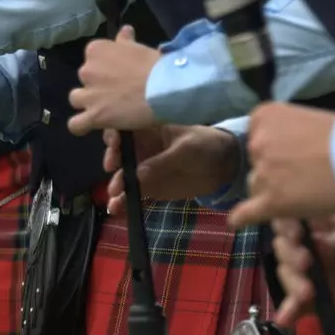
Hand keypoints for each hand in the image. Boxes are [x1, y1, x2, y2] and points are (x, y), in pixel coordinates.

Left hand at [69, 26, 159, 133]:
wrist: (165, 88)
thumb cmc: (155, 66)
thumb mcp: (139, 48)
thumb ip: (126, 41)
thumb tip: (125, 30)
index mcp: (96, 50)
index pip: (92, 57)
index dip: (104, 66)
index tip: (119, 72)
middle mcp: (87, 70)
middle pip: (85, 78)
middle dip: (97, 84)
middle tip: (117, 91)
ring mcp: (89, 94)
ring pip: (76, 99)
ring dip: (88, 103)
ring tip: (105, 108)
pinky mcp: (94, 116)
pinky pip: (75, 124)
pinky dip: (81, 126)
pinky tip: (91, 125)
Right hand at [101, 124, 238, 216]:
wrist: (223, 166)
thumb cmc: (205, 146)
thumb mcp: (186, 149)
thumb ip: (163, 161)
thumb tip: (138, 175)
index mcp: (149, 128)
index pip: (124, 126)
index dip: (114, 133)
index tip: (113, 144)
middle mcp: (141, 146)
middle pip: (117, 150)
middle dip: (112, 159)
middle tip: (112, 167)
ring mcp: (143, 168)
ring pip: (121, 174)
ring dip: (115, 184)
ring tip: (115, 193)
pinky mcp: (148, 187)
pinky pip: (131, 193)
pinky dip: (122, 201)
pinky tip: (116, 208)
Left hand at [228, 105, 334, 227]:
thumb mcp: (310, 119)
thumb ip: (291, 132)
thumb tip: (287, 149)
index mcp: (265, 116)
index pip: (257, 136)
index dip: (275, 147)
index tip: (294, 153)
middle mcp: (257, 142)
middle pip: (256, 162)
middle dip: (273, 169)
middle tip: (301, 175)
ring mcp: (262, 173)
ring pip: (256, 187)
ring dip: (271, 192)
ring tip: (298, 196)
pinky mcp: (270, 202)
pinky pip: (245, 214)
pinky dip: (242, 219)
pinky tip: (240, 222)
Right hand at [268, 215, 334, 328]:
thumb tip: (318, 242)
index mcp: (308, 225)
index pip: (287, 221)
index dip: (286, 227)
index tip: (296, 235)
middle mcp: (297, 247)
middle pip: (282, 249)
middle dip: (291, 256)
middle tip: (305, 264)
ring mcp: (299, 274)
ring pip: (286, 276)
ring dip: (293, 284)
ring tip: (307, 293)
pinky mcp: (303, 298)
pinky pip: (293, 305)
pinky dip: (288, 312)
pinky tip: (284, 319)